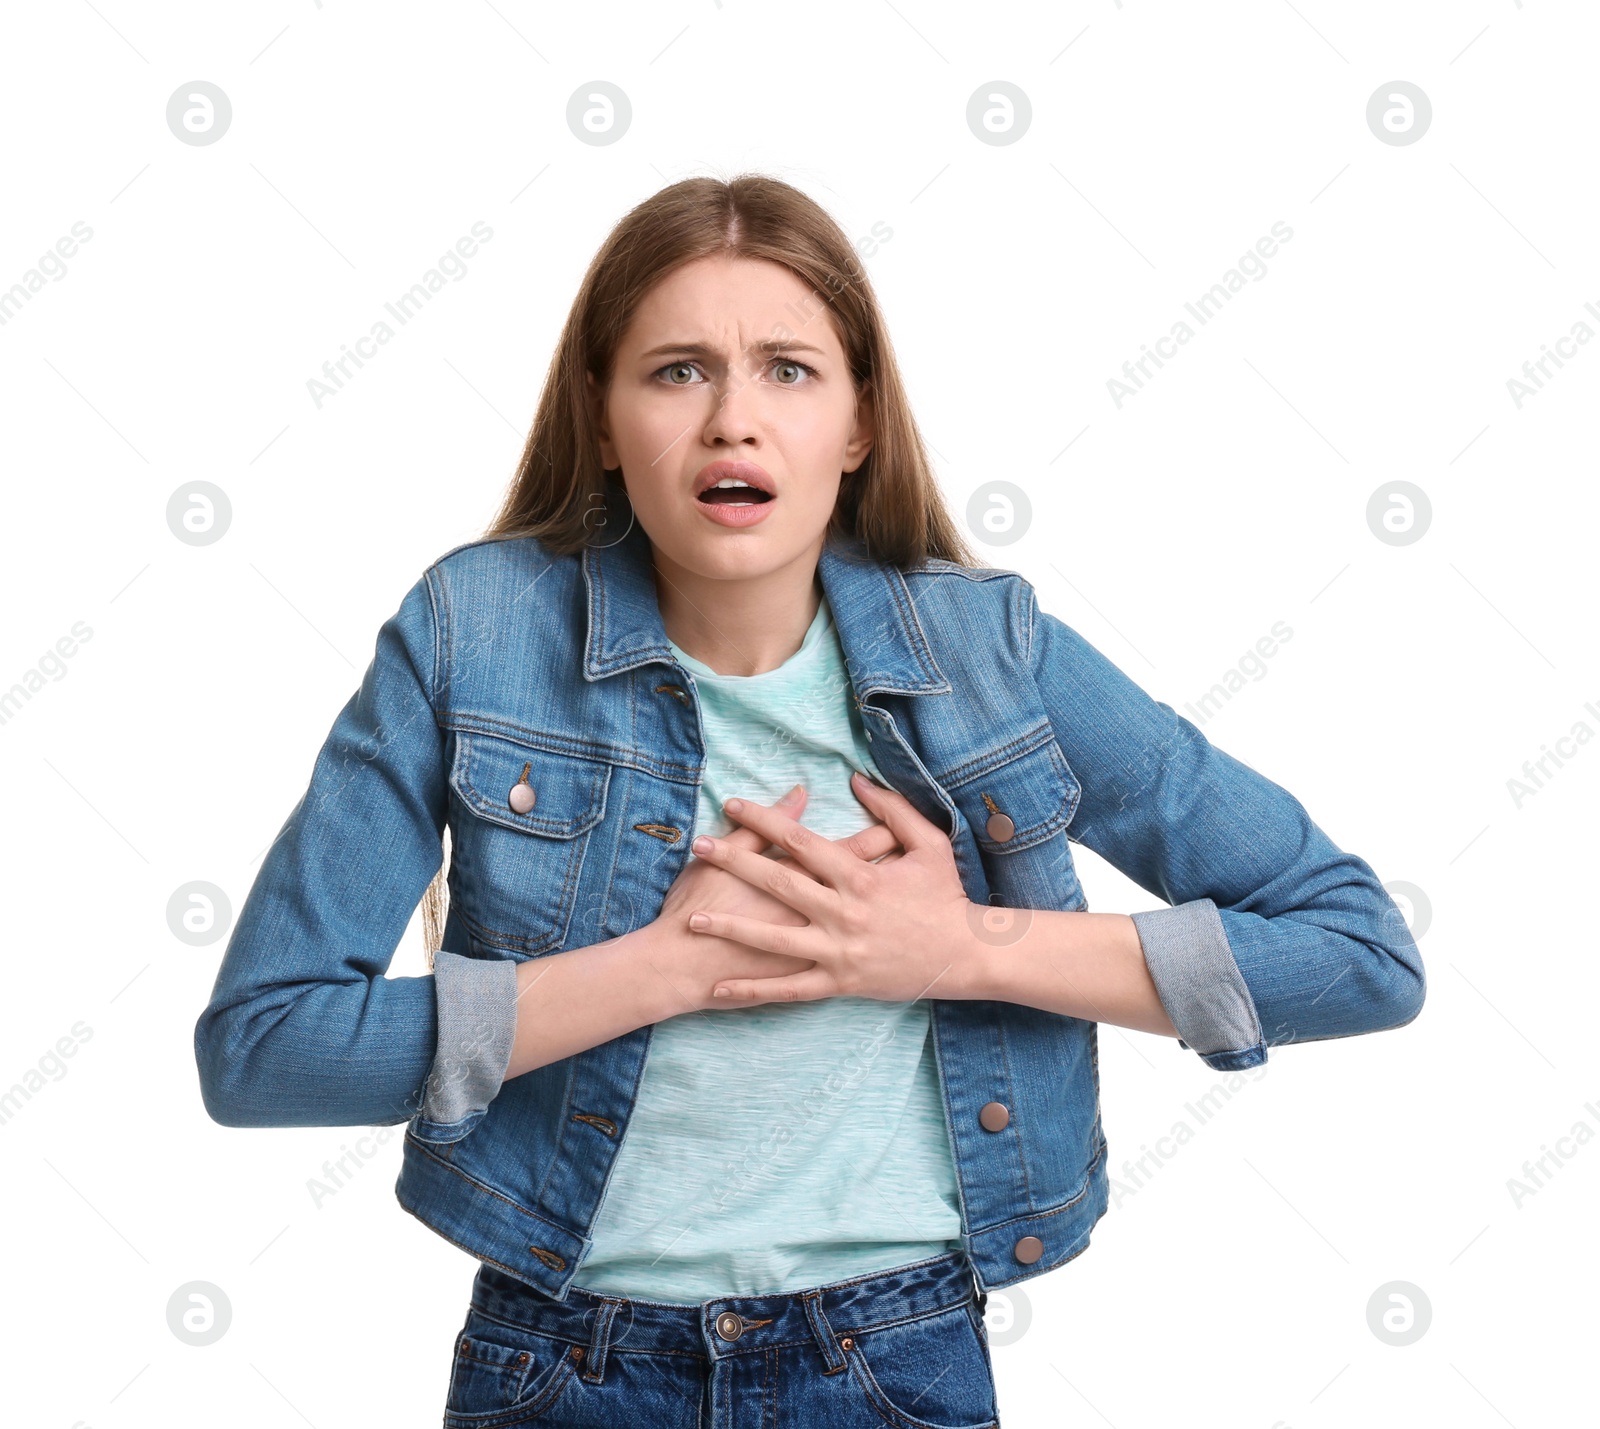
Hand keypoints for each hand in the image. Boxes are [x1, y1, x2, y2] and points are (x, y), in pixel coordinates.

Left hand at [683, 771, 986, 1005]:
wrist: (967, 955)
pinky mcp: (840, 982)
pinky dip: (753, 989)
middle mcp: (843, 912)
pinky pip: (789, 988)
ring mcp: (839, 950)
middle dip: (733, 863)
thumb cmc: (946, 897)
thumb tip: (857, 779)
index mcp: (860, 876)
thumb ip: (893, 810)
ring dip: (731, 927)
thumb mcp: (929, 844)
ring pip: (773, 939)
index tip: (732, 805)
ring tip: (693, 919)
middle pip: (777, 882)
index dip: (764, 820)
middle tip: (698, 847)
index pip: (800, 841)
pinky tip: (720, 988)